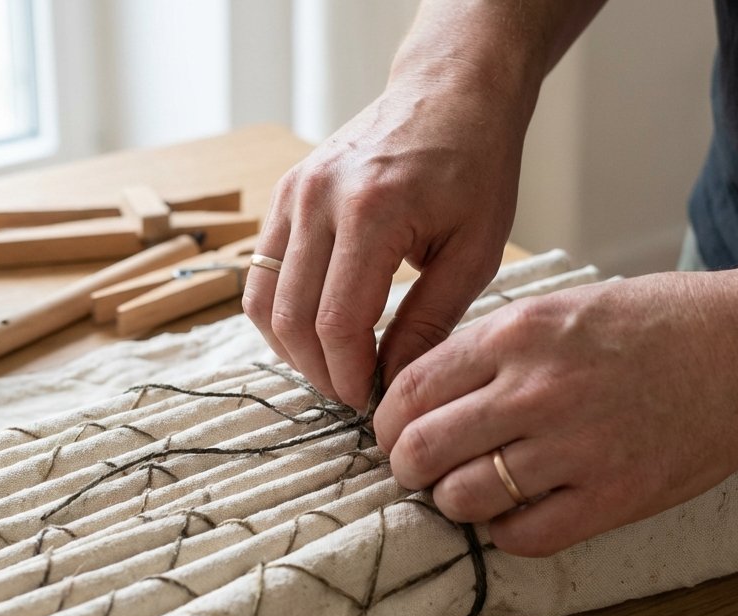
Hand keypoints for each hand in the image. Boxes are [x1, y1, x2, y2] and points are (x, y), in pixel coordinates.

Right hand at [242, 63, 535, 410]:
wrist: (450, 92)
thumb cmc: (475, 166)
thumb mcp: (476, 251)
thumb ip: (431, 321)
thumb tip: (396, 383)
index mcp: (373, 212)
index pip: (337, 323)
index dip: (350, 376)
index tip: (372, 401)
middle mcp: (319, 199)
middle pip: (291, 320)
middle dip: (321, 372)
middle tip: (355, 393)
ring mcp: (293, 193)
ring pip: (263, 301)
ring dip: (292, 349)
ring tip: (335, 367)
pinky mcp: (284, 194)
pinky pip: (261, 272)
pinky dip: (282, 313)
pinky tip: (318, 330)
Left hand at [373, 272, 737, 555]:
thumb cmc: (656, 324)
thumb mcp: (559, 309)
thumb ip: (491, 349)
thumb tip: (423, 394)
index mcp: (515, 335)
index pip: (408, 391)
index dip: (387, 423)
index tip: (394, 435)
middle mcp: (534, 390)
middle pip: (420, 450)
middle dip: (407, 469)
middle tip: (421, 473)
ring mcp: (573, 447)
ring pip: (462, 498)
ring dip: (454, 503)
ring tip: (471, 493)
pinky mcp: (611, 496)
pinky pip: (522, 536)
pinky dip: (505, 534)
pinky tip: (518, 514)